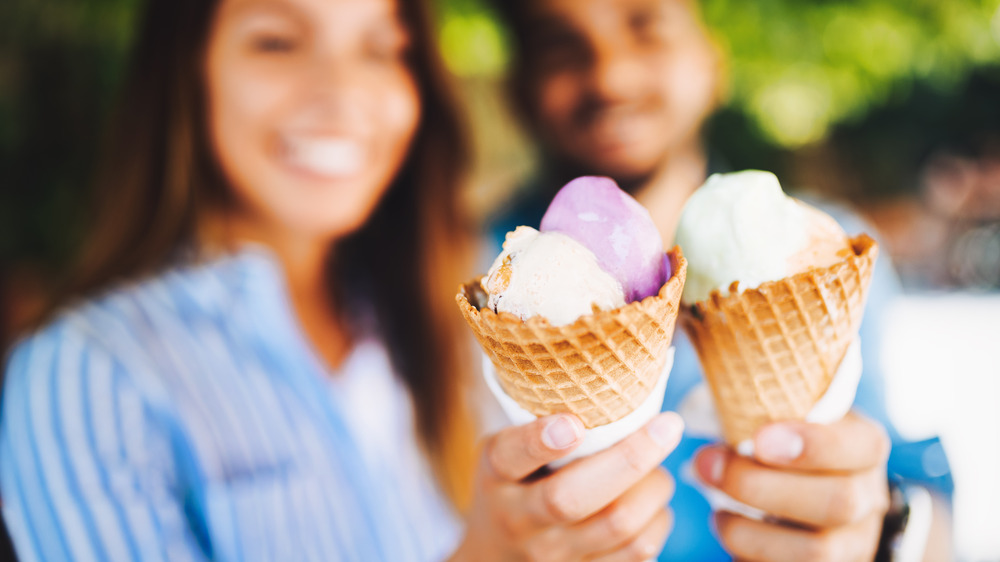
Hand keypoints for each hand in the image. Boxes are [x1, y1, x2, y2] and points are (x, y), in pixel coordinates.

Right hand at [451, 411, 683, 561]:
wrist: (496, 557)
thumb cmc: (515, 485)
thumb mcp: (509, 453)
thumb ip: (544, 426)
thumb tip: (618, 382)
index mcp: (497, 475)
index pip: (509, 456)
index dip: (538, 440)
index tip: (571, 423)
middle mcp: (519, 519)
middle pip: (572, 498)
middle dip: (629, 459)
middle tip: (668, 425)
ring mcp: (553, 556)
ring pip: (618, 526)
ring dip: (654, 488)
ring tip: (658, 469)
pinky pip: (638, 553)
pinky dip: (658, 521)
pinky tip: (651, 503)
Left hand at [694, 412, 890, 561]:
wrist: (830, 498)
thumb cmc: (793, 442)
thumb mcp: (795, 414)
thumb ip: (770, 401)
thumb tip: (711, 381)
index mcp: (866, 447)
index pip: (861, 447)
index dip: (812, 445)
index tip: (759, 438)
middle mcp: (869, 499)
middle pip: (837, 503)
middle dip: (761, 486)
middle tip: (706, 463)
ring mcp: (853, 544)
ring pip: (815, 553)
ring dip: (748, 531)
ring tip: (714, 509)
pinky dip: (748, 557)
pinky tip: (728, 531)